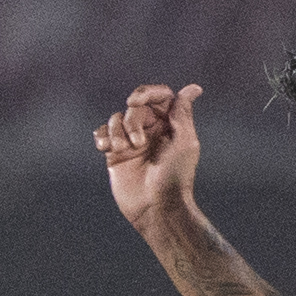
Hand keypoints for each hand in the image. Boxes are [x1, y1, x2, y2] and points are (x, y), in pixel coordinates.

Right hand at [94, 82, 203, 227]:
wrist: (156, 207)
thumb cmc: (175, 176)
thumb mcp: (185, 141)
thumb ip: (182, 113)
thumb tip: (193, 88)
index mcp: (169, 124)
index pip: (158, 96)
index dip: (146, 93)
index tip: (135, 101)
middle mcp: (150, 130)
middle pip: (134, 107)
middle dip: (132, 121)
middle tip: (138, 143)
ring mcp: (131, 142)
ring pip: (115, 118)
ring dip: (115, 131)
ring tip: (121, 150)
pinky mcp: (115, 155)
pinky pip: (102, 134)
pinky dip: (102, 137)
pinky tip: (106, 149)